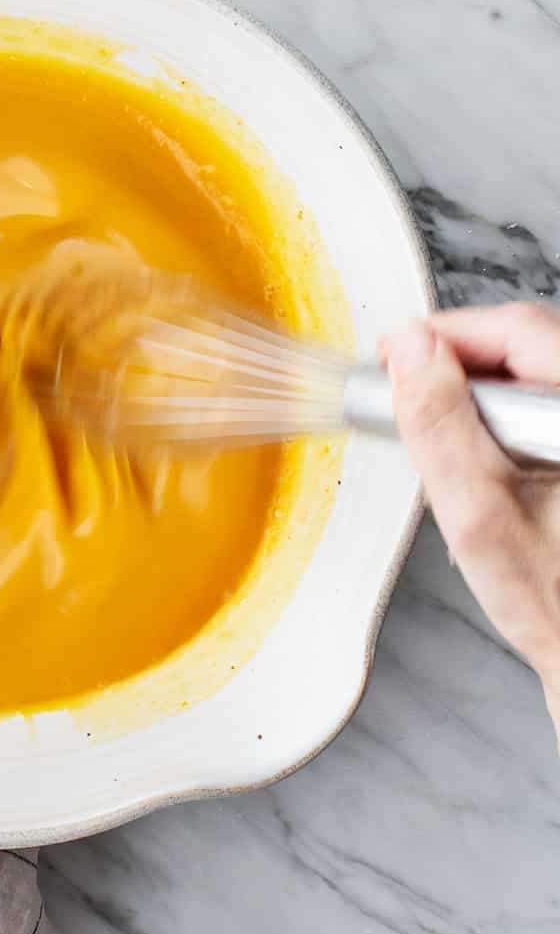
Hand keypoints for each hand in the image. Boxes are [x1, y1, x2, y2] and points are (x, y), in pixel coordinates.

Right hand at [386, 303, 559, 722]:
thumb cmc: (555, 604)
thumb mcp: (480, 512)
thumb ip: (440, 424)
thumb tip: (410, 350)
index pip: (517, 329)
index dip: (443, 335)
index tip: (391, 355)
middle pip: (528, 345)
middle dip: (457, 364)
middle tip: (404, 397)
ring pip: (534, 375)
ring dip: (479, 396)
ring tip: (447, 447)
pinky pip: (544, 407)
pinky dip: (503, 422)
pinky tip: (486, 463)